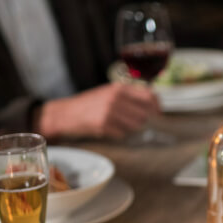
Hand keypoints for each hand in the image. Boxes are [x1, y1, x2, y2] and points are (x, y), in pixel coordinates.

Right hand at [35, 83, 159, 139]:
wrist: (65, 113)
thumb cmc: (89, 104)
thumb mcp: (108, 93)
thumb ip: (128, 97)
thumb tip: (152, 106)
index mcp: (119, 88)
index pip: (149, 96)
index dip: (156, 107)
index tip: (157, 114)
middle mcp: (116, 98)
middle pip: (145, 114)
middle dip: (142, 121)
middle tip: (134, 123)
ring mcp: (110, 112)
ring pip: (135, 125)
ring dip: (131, 129)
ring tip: (119, 126)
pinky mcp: (104, 125)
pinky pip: (122, 134)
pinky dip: (119, 134)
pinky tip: (109, 130)